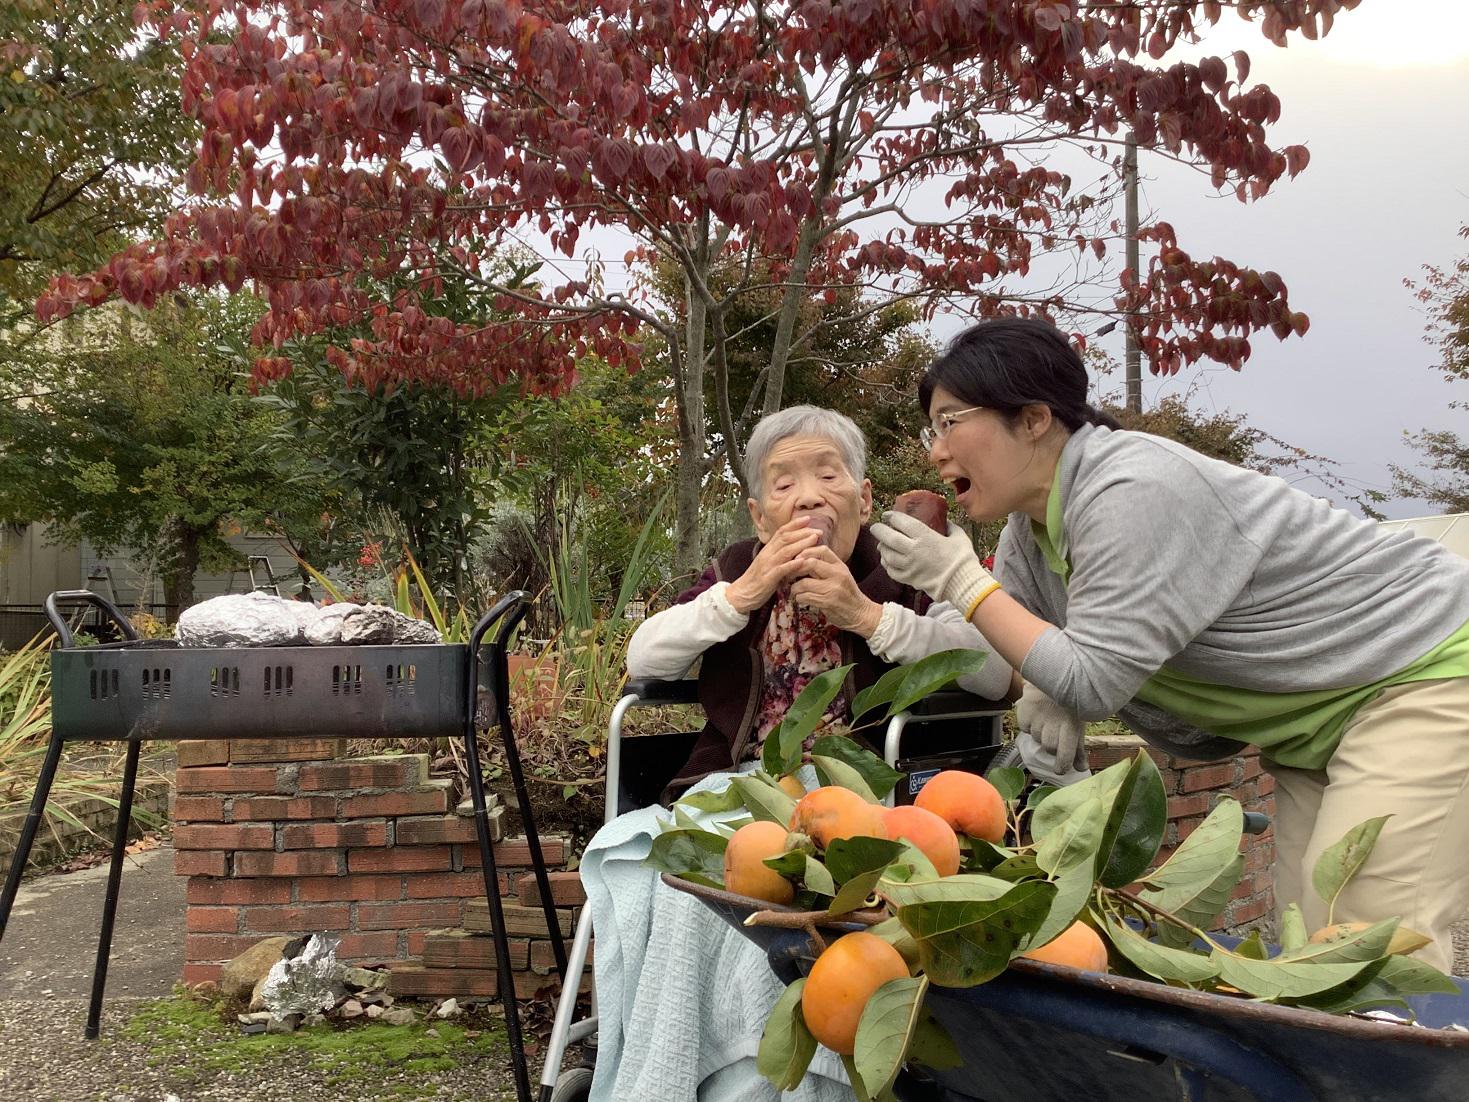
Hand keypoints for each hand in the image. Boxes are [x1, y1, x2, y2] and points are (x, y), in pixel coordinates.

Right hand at [725, 517, 823, 613]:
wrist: (741, 594)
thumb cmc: (757, 580)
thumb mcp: (768, 563)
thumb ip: (778, 555)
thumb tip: (792, 547)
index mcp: (767, 550)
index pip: (781, 532)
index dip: (794, 524)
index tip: (808, 519)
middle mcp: (767, 555)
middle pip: (785, 538)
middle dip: (803, 532)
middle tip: (819, 530)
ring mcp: (767, 566)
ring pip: (785, 551)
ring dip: (801, 544)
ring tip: (814, 539)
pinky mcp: (768, 579)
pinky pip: (781, 570)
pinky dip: (792, 565)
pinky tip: (803, 561)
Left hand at [788, 545, 882, 635]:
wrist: (860, 613)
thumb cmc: (847, 594)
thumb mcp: (840, 576)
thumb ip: (825, 567)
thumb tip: (803, 558)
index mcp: (840, 566)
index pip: (822, 550)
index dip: (807, 551)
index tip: (797, 558)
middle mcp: (838, 575)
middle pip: (811, 564)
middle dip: (796, 569)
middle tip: (789, 574)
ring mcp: (833, 589)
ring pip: (804, 583)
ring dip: (795, 587)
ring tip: (794, 590)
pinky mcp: (828, 602)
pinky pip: (805, 597)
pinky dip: (799, 598)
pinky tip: (801, 599)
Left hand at [870, 511, 995, 612]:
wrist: (963, 583)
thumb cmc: (962, 559)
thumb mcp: (958, 536)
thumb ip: (950, 527)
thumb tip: (945, 522)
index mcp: (925, 537)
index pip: (901, 522)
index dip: (891, 516)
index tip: (887, 515)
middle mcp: (913, 550)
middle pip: (888, 538)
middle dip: (879, 530)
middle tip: (875, 527)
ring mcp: (909, 566)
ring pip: (887, 555)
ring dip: (882, 548)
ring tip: (881, 544)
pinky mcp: (909, 579)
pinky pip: (891, 571)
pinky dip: (886, 564)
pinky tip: (887, 560)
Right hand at [1016, 681, 1087, 774]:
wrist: (1052, 676)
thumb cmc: (1068, 704)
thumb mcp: (1078, 724)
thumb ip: (1079, 748)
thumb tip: (1080, 768)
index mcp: (1071, 724)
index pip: (1066, 752)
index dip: (1062, 764)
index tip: (1060, 770)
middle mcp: (1053, 721)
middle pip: (1049, 747)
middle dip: (1052, 746)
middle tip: (1055, 736)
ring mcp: (1037, 716)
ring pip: (1036, 738)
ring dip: (1040, 734)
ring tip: (1046, 721)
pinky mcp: (1024, 711)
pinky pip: (1024, 728)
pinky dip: (1029, 726)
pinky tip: (1036, 716)